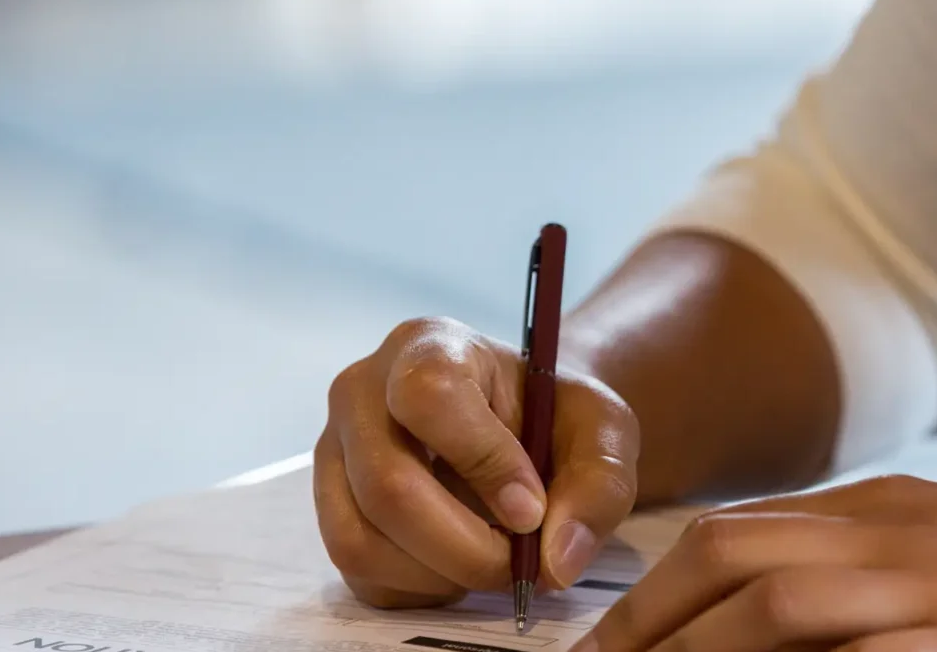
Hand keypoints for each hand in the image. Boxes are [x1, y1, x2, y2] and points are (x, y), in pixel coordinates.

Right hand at [314, 316, 639, 607]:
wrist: (524, 429)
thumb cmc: (557, 418)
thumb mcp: (604, 432)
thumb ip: (598, 486)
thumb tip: (556, 560)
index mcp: (428, 346)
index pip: (429, 396)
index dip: (484, 462)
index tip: (532, 509)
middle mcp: (361, 393)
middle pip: (387, 486)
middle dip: (467, 547)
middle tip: (522, 564)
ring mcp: (334, 455)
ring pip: (362, 542)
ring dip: (443, 576)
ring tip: (495, 560)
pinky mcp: (332, 511)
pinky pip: (362, 576)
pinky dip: (422, 591)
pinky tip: (461, 565)